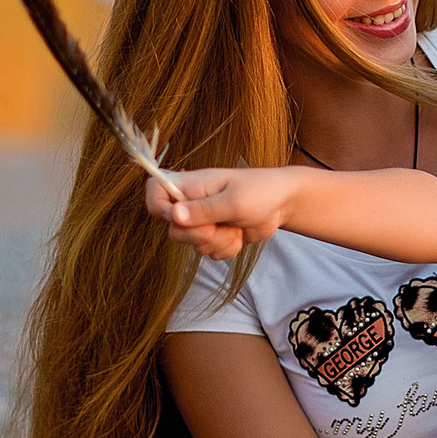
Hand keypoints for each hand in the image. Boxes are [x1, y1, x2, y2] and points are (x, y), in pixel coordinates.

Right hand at [144, 167, 297, 260]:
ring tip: (236, 226)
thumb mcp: (234, 201)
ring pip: (192, 245)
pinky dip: (226, 249)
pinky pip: (208, 252)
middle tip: (220, 224)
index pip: (154, 193)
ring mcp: (201, 221)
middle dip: (199, 234)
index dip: (159, 208)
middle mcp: (190, 202)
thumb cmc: (260, 192)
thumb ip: (204, 210)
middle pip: (174, 230)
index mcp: (189, 184)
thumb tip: (173, 215)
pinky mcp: (212, 236)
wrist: (282, 204)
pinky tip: (238, 235)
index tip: (177, 217)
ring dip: (218, 242)